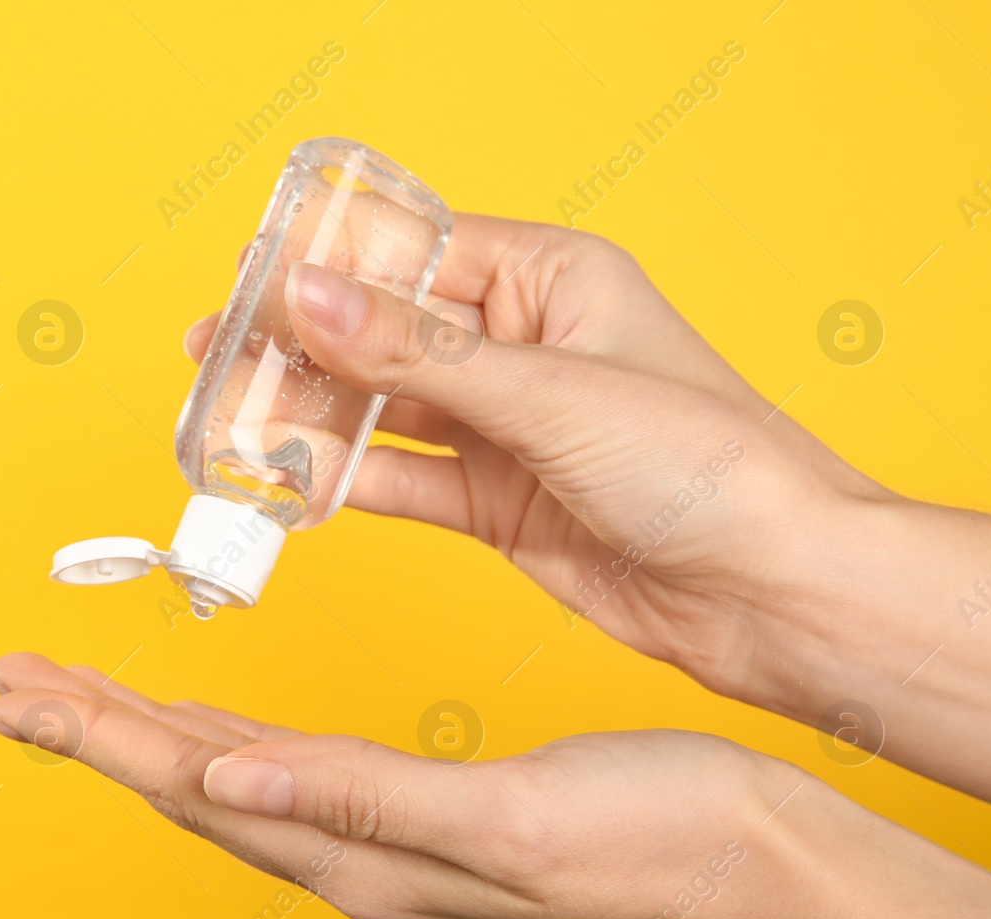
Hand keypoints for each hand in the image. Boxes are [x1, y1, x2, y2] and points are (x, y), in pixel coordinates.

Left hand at [0, 652, 791, 918]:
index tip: (15, 692)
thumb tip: (231, 779)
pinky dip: (227, 740)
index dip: (97, 733)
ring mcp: (384, 844)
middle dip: (93, 728)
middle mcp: (354, 857)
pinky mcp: (420, 821)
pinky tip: (215, 727)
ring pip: (228, 779)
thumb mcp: (508, 821)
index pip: (192, 782)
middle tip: (10, 686)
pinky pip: (287, 775)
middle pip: (187, 781)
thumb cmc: (652, 838)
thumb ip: (364, 799)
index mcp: (362, 853)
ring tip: (81, 698)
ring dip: (145, 734)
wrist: (750, 865)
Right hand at [185, 216, 990, 821]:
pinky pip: (402, 481)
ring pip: (385, 409)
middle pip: (385, 332)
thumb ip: (420, 354)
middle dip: (302, 344)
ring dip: (313, 415)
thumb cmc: (709, 465)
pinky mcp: (497, 504)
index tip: (245, 288)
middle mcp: (524, 347)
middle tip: (214, 357)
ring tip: (230, 419)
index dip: (323, 268)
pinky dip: (346, 480)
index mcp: (552, 280)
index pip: (411, 253)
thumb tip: (310, 300)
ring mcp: (507, 429)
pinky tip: (289, 478)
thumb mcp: (551, 394)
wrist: (776, 593)